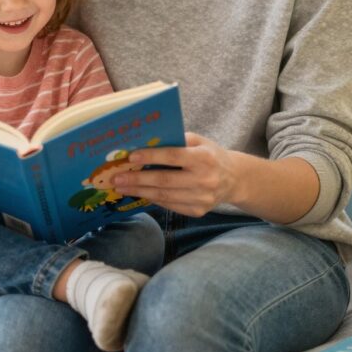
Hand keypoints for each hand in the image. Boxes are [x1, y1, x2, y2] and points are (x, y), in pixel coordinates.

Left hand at [112, 133, 242, 217]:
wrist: (234, 179)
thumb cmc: (210, 155)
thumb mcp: (199, 141)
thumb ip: (176, 141)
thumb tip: (145, 144)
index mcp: (204, 158)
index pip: (173, 156)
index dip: (151, 157)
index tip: (131, 157)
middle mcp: (204, 180)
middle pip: (164, 181)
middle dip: (137, 179)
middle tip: (117, 178)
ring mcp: (202, 199)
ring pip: (164, 196)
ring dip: (139, 192)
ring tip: (121, 187)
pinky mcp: (198, 211)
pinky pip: (170, 206)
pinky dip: (152, 199)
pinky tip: (139, 194)